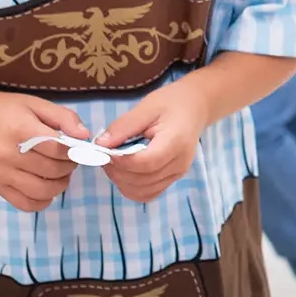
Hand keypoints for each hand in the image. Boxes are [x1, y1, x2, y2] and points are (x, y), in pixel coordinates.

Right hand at [0, 90, 91, 211]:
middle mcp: (9, 155)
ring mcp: (2, 174)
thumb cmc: (8, 111)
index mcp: (21, 130)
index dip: (74, 151)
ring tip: (61, 174)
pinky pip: (25, 204)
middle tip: (70, 160)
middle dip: (69, 167)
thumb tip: (85, 136)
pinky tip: (46, 189)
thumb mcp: (37, 105)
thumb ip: (64, 117)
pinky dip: (42, 201)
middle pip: (52, 171)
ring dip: (60, 185)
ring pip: (41, 191)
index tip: (76, 148)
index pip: (57, 149)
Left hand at [97, 81, 211, 203]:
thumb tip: (100, 145)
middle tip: (105, 156)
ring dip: (122, 181)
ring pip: (143, 191)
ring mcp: (177, 174)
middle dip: (117, 171)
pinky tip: (125, 172)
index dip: (122, 162)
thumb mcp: (146, 107)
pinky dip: (132, 188)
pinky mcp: (173, 179)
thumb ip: (123, 127)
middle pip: (143, 180)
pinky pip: (149, 194)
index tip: (105, 151)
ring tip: (114, 163)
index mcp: (176, 142)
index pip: (147, 162)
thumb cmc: (171, 103)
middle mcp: (179, 163)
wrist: (194, 108)